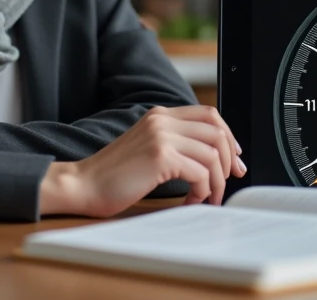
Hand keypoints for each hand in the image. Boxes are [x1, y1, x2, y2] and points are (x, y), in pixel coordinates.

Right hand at [39, 105, 246, 217]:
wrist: (82, 184)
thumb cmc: (113, 176)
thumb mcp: (146, 149)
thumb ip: (173, 144)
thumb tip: (211, 158)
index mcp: (159, 115)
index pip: (208, 114)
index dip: (228, 135)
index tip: (234, 158)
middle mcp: (162, 119)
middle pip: (217, 131)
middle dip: (229, 159)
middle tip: (230, 180)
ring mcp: (161, 135)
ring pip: (212, 154)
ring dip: (216, 181)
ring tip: (207, 197)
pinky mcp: (160, 156)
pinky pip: (199, 172)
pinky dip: (202, 191)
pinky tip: (190, 201)